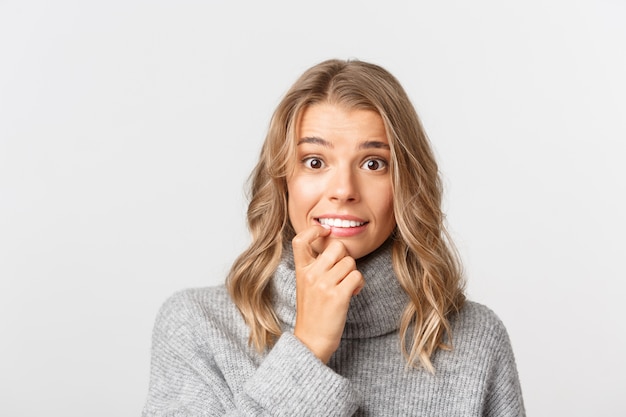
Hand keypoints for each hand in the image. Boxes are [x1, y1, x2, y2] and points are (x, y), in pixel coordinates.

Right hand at [292, 225, 364, 362]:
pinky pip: (357, 276)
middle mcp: (311, 275)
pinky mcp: (338, 296)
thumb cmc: (312, 314)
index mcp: (301, 271)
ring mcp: (324, 285)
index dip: (314, 230)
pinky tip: (352, 293)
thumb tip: (335, 248)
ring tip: (347, 287)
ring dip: (353, 274)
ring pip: (350, 263)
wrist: (311, 341)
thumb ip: (315, 267)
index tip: (325, 232)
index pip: (300, 240)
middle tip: (343, 271)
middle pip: (337, 247)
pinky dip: (359, 284)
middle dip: (345, 257)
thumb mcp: (306, 286)